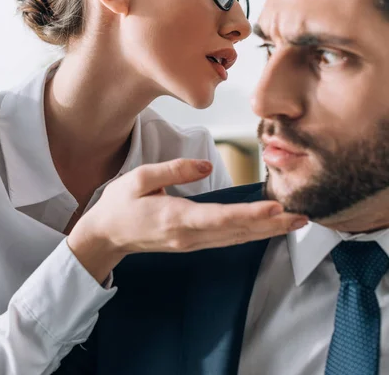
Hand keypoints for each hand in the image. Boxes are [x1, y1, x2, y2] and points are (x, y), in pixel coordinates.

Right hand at [67, 159, 307, 282]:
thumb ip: (174, 170)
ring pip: (237, 238)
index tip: (276, 209)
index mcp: (176, 217)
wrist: (105, 236)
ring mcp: (192, 243)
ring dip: (267, 231)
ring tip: (294, 223)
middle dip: (272, 225)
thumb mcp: (140, 179)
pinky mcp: (192, 243)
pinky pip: (227, 239)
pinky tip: (266, 228)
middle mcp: (189, 235)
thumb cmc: (119, 205)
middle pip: (237, 232)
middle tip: (302, 217)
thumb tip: (203, 165)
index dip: (250, 214)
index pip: (220, 217)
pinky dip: (251, 233)